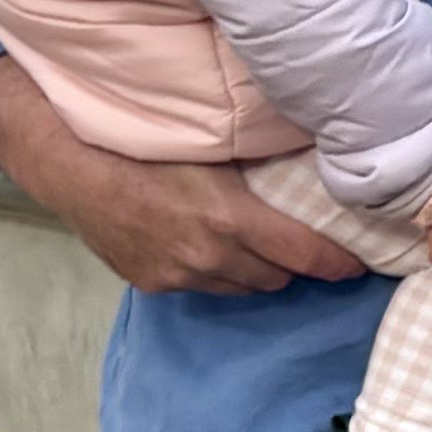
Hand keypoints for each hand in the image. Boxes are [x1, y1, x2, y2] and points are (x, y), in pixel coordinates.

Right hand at [0, 65, 362, 294]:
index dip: (338, 263)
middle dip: (290, 262)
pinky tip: (199, 243)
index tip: (359, 264)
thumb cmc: (146, 144)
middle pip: (277, 276)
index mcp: (230, 220)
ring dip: (251, 269)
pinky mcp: (154, 284)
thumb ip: (261, 166)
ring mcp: (179, 276)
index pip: (306, 255)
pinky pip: (202, 285)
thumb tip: (317, 163)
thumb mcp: (213, 148)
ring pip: (241, 286)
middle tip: (295, 242)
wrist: (72, 166)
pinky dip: (211, 270)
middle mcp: (209, 256)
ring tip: (244, 241)